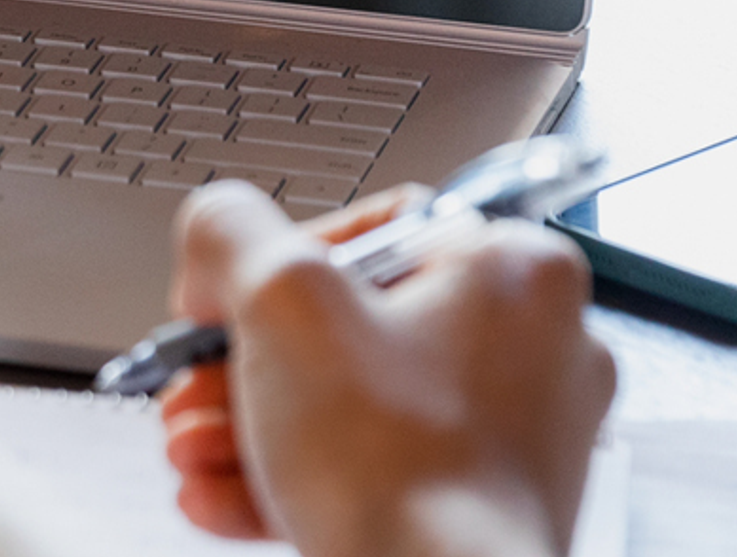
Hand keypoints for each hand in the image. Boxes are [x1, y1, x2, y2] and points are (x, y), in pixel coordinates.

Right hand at [158, 181, 613, 556]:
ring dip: (258, 425)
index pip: (373, 229)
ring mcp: (519, 437)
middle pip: (355, 330)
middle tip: (200, 387)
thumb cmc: (400, 466)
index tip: (226, 302)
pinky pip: (379, 473)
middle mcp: (538, 348)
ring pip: (360, 409)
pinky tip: (225, 495)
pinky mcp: (488, 507)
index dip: (275, 263)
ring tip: (198, 450)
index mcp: (518, 271)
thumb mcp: (281, 301)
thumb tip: (217, 229)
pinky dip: (299, 478)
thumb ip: (231, 234)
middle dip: (251, 365)